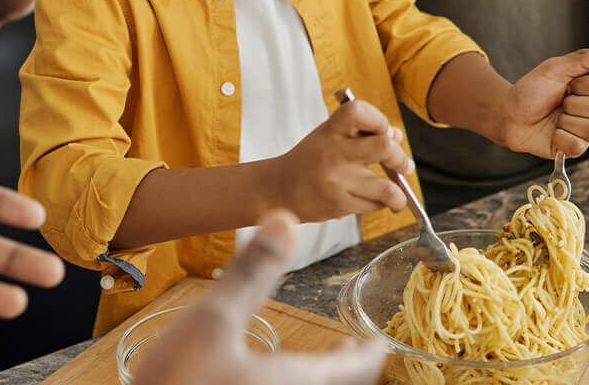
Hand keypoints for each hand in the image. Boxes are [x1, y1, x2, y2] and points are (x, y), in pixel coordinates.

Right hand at [133, 209, 386, 384]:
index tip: (378, 343)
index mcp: (295, 383)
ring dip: (317, 379)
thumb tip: (286, 220)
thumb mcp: (211, 321)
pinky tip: (259, 380)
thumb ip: (251, 273)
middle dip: (344, 368)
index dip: (369, 353)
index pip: (354, 369)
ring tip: (314, 365)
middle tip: (349, 351)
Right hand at [277, 99, 412, 220]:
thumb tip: (397, 136)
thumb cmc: (312, 159)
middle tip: (404, 166)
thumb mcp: (331, 136)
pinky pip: (374, 205)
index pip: (358, 111)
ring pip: (387, 188)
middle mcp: (334, 153)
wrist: (280, 189)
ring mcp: (337, 181)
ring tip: (398, 196)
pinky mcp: (339, 205)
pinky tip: (372, 201)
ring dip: (399, 195)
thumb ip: (363, 133)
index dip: (378, 119)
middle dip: (401, 158)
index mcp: (330, 130)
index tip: (385, 131)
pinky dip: (379, 204)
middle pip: (384, 147)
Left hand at [501, 43, 588, 158]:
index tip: (568, 84)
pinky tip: (552, 132)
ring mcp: (585, 130)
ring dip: (565, 121)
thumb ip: (582, 59)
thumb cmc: (530, 91)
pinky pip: (578, 146)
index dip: (585, 85)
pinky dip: (559, 138)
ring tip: (554, 117)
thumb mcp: (553, 69)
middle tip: (559, 101)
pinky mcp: (575, 148)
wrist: (509, 114)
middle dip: (573, 103)